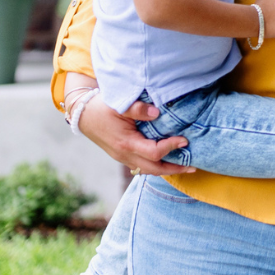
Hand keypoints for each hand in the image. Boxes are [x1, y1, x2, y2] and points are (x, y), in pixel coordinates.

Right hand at [76, 96, 195, 176]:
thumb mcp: (119, 104)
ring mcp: (122, 157)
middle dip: (174, 169)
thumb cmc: (102, 107)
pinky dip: (155, 166)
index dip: (171, 147)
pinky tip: (165, 162)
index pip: (154, 152)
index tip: (185, 140)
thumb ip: (138, 109)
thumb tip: (157, 113)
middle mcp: (124, 154)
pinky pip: (140, 166)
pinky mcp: (121, 155)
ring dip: (165, 170)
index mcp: (126, 143)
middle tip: (193, 166)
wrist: (82, 114)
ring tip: (184, 167)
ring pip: (146, 170)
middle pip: (153, 169)